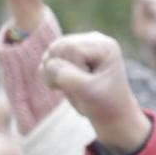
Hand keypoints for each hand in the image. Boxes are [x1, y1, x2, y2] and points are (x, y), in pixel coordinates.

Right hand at [41, 32, 149, 153]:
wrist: (110, 114)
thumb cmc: (105, 104)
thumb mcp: (88, 92)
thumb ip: (67, 76)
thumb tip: (47, 64)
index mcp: (105, 45)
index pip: (72, 49)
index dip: (74, 69)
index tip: (91, 83)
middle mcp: (92, 39)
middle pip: (58, 48)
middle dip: (62, 71)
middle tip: (81, 87)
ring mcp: (79, 45)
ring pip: (49, 54)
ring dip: (54, 75)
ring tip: (74, 87)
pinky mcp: (67, 55)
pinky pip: (46, 61)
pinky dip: (49, 76)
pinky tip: (64, 85)